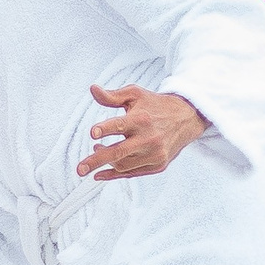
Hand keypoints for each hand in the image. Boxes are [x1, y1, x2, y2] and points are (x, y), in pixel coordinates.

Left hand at [79, 83, 208, 180]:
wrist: (185, 119)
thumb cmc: (155, 105)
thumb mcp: (135, 95)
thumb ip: (112, 96)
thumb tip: (93, 89)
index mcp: (142, 119)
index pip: (120, 125)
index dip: (105, 129)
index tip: (92, 133)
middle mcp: (149, 138)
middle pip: (119, 153)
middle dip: (96, 160)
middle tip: (79, 168)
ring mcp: (154, 154)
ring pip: (123, 165)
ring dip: (105, 163)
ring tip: (95, 152)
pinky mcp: (157, 165)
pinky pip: (132, 174)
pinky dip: (114, 175)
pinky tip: (100, 174)